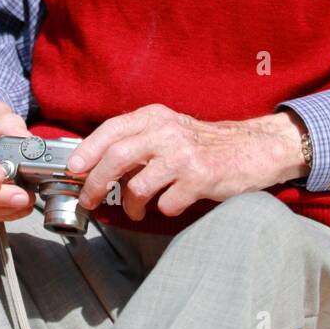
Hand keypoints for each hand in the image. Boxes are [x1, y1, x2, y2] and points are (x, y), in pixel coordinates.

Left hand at [66, 104, 308, 222]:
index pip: (111, 129)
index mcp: (156, 117)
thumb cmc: (208, 144)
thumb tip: (98, 164)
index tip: (74, 169)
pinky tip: (170, 204)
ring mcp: (184, 155)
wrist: (255, 148)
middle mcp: (168, 132)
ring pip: (137, 186)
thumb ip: (140, 141)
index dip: (87, 150)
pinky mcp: (200, 178)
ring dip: (131, 205)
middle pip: (116, 157)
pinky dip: (163, 210)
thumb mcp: (171, 130)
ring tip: (136, 211)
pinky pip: (166, 204)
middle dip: (95, 183)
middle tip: (90, 199)